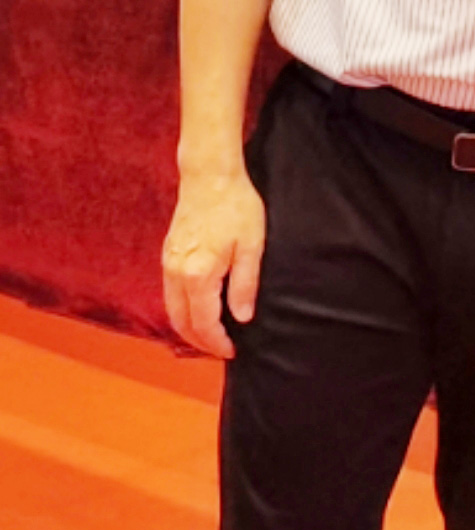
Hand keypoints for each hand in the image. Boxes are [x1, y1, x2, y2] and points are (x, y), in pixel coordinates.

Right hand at [161, 165, 264, 359]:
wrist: (209, 177)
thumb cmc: (237, 207)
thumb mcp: (252, 245)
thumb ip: (245, 284)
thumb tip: (241, 318)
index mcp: (198, 275)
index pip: (203, 322)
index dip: (216, 342)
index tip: (231, 351)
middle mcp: (176, 274)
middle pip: (182, 322)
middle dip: (199, 341)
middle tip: (220, 349)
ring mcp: (168, 265)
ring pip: (172, 310)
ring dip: (188, 328)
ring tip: (210, 335)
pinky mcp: (167, 256)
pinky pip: (169, 294)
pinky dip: (181, 310)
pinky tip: (197, 309)